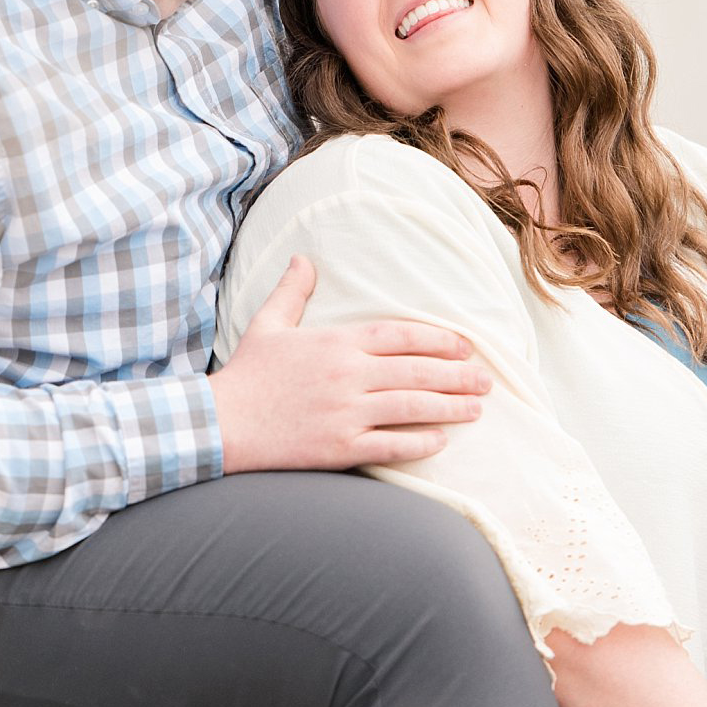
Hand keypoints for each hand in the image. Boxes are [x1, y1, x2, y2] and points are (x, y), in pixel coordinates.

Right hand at [211, 255, 490, 472]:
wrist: (220, 424)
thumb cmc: (245, 375)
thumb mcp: (267, 324)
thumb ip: (292, 291)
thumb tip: (303, 259)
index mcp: (335, 342)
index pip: (400, 335)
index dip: (439, 340)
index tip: (465, 346)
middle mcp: (346, 375)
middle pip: (416, 371)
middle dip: (458, 375)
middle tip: (487, 380)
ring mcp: (345, 413)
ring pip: (412, 407)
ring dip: (451, 407)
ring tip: (477, 408)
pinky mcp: (340, 448)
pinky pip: (391, 444)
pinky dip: (420, 442)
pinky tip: (441, 439)